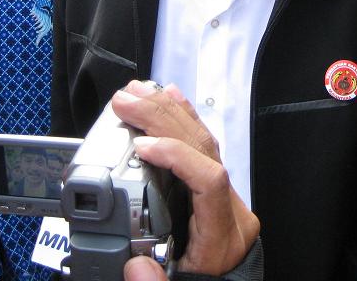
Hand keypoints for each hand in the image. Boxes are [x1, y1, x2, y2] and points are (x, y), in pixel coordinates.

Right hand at [112, 82, 259, 276]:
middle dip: (163, 120)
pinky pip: (201, 148)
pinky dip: (182, 122)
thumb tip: (134, 267)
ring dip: (168, 113)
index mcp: (224, 238)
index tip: (140, 148)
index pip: (210, 181)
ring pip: (202, 142)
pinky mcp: (213, 194)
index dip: (176, 156)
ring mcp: (224, 198)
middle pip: (202, 150)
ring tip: (140, 92)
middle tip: (126, 102)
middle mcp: (230, 210)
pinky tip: (169, 99)